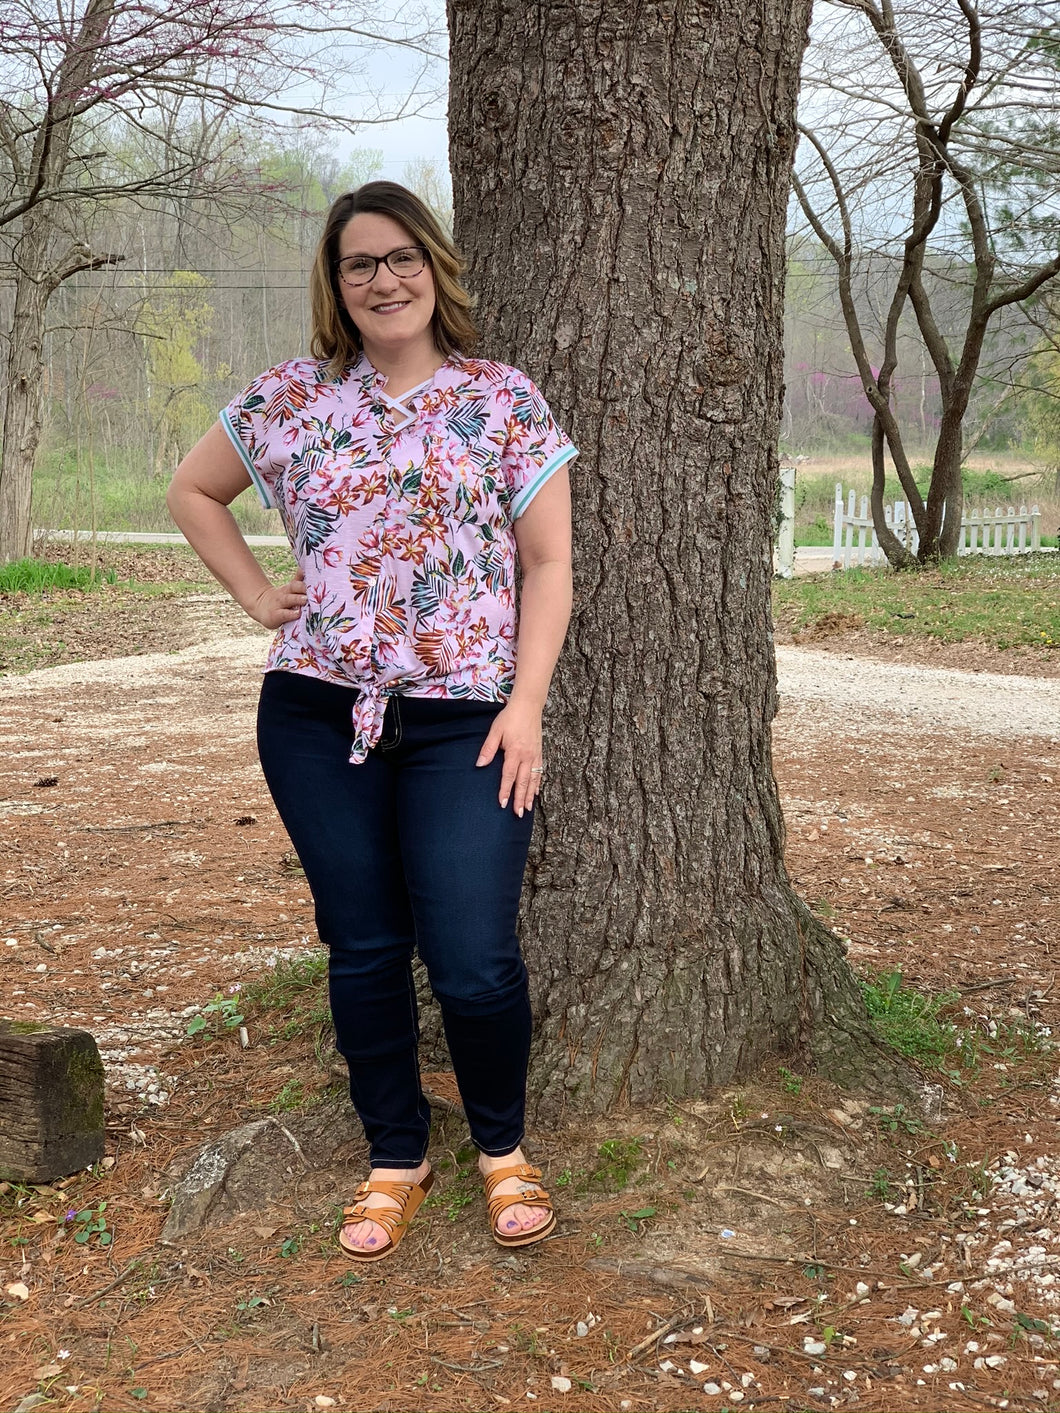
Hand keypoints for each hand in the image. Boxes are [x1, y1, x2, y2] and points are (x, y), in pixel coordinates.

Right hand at [247, 569, 306, 628]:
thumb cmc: (281, 599)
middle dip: (301, 589)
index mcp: (288, 589)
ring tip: (305, 600)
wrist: (261, 607)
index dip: (302, 583)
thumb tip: (304, 569)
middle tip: (310, 590)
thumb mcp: (289, 590)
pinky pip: (283, 615)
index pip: (295, 583)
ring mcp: (279, 605)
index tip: (314, 583)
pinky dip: (290, 615)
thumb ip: (298, 581)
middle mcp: (283, 595)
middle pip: (292, 589)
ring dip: (297, 599)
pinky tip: (298, 614)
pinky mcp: (275, 616)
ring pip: (288, 600)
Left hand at [476, 699, 543, 816]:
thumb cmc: (510, 717)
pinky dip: (537, 784)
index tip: (502, 803)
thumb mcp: (496, 731)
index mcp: (514, 751)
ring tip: (527, 809)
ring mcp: (534, 755)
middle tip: (518, 814)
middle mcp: (526, 756)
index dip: (505, 790)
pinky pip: (539, 772)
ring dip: (529, 795)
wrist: (528, 706)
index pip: (509, 775)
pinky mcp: (539, 752)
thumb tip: (480, 764)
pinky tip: (535, 793)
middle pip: (523, 782)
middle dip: (519, 799)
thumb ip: (488, 749)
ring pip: (533, 779)